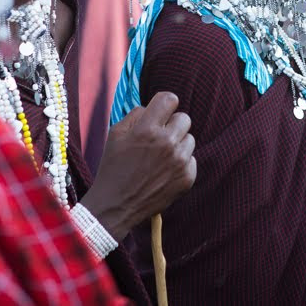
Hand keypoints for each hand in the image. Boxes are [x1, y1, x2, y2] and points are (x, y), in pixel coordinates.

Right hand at [79, 91, 195, 239]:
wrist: (116, 206)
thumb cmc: (113, 168)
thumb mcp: (116, 134)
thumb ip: (136, 114)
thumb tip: (153, 106)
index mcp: (147, 129)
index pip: (170, 99)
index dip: (164, 104)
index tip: (160, 112)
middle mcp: (167, 142)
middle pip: (184, 118)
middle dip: (172, 125)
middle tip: (159, 138)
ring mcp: (179, 161)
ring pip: (189, 139)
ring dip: (177, 144)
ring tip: (160, 157)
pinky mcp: (187, 177)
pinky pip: (191, 159)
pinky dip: (181, 163)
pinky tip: (164, 172)